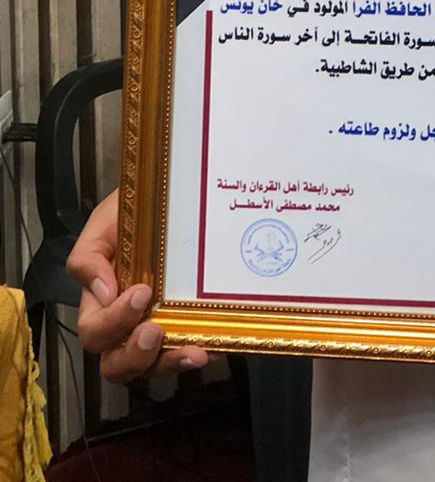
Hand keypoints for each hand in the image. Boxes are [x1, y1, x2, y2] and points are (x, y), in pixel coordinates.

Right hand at [67, 189, 209, 382]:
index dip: (112, 322)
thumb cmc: (135, 213)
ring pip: (154, 367)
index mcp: (103, 302)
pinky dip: (204, 350)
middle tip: (154, 332)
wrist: (171, 198)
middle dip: (134, 356)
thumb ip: (89, 255)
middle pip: (117, 364)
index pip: (95, 331)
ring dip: (171, 363)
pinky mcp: (188, 327)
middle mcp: (127, 324)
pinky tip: (216, 345)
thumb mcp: (105, 222)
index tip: (140, 291)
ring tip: (194, 351)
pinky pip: (192, 351)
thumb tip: (101, 292)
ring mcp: (159, 328)